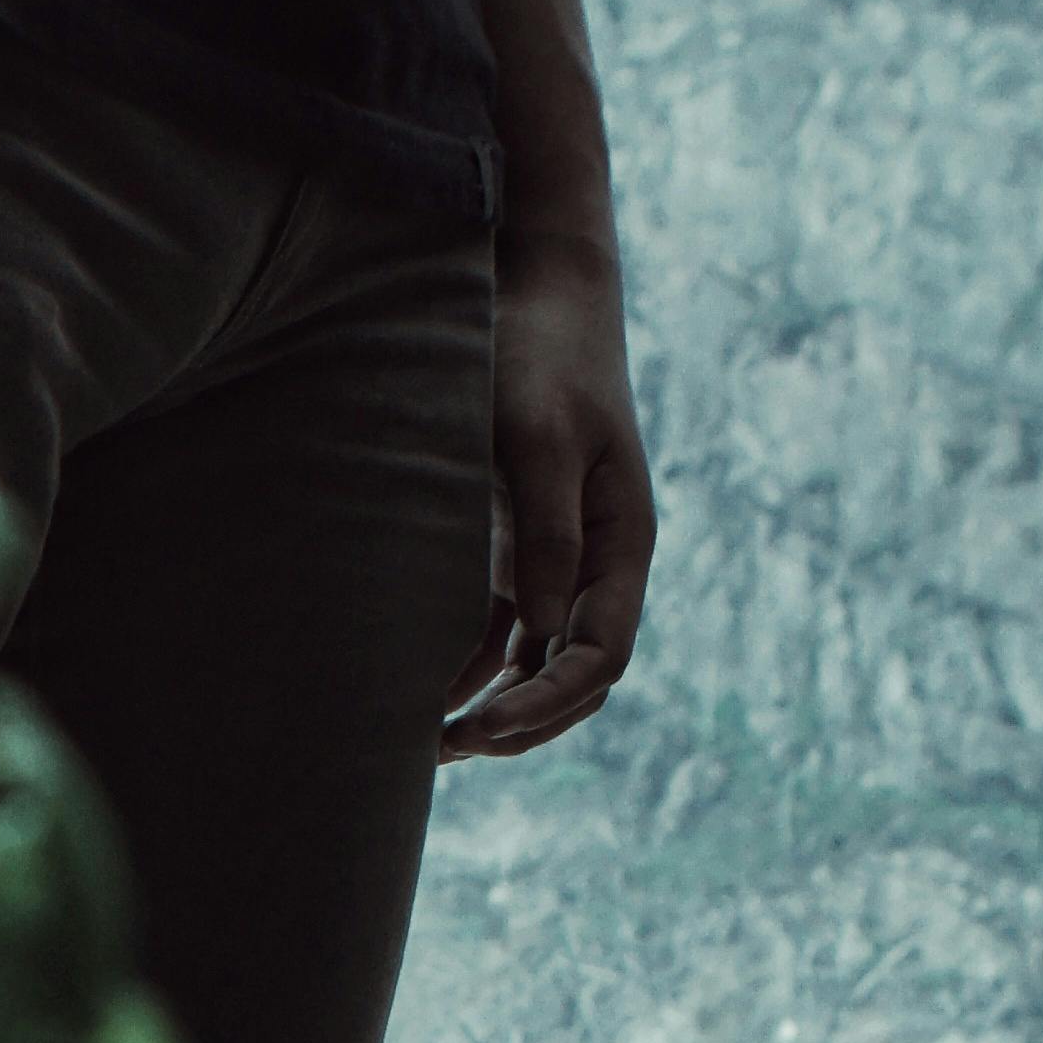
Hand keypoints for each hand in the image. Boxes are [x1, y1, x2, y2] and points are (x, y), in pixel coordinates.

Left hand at [441, 232, 653, 761]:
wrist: (533, 294)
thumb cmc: (540, 356)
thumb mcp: (539, 439)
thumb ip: (544, 532)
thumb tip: (544, 626)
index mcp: (622, 545)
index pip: (602, 656)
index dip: (549, 705)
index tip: (485, 728)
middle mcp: (596, 565)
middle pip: (574, 678)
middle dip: (521, 723)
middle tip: (446, 748)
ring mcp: (557, 563)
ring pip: (535, 665)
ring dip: (491, 707)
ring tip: (424, 743)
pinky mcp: (514, 551)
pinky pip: (500, 634)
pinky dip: (469, 671)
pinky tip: (420, 695)